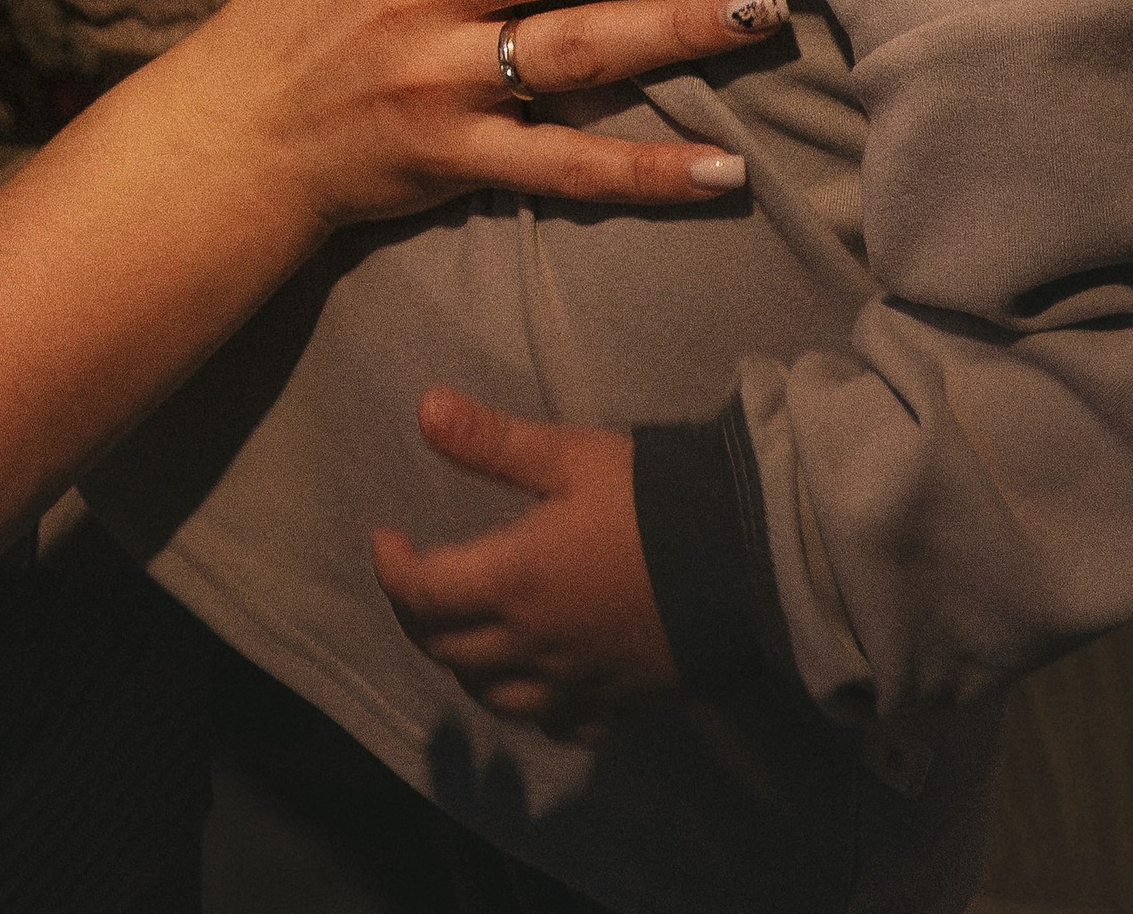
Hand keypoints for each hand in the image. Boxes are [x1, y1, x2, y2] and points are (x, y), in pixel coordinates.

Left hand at [374, 393, 676, 743]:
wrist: (746, 560)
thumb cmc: (652, 500)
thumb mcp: (570, 455)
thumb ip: (493, 440)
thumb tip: (423, 407)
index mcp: (514, 582)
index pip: (422, 592)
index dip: (390, 568)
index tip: (386, 538)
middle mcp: (534, 646)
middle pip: (447, 651)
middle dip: (416, 615)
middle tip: (416, 576)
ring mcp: (577, 683)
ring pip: (494, 697)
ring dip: (463, 666)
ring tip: (463, 626)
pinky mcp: (618, 704)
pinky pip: (558, 725)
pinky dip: (533, 707)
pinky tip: (537, 682)